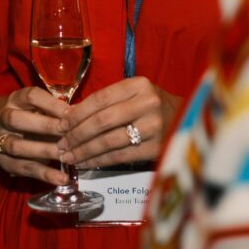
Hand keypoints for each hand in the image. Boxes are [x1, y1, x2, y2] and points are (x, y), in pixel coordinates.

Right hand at [0, 86, 69, 186]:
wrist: (10, 134)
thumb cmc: (35, 118)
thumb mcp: (44, 110)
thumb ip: (60, 111)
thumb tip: (84, 113)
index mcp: (16, 100)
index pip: (30, 96)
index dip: (51, 104)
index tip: (71, 114)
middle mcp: (4, 117)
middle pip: (17, 119)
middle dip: (44, 126)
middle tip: (67, 134)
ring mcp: (0, 140)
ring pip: (17, 146)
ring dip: (43, 151)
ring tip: (66, 156)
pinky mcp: (5, 161)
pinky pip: (23, 168)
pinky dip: (44, 174)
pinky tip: (63, 178)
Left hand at [58, 76, 181, 167]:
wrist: (187, 121)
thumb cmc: (152, 105)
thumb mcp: (134, 93)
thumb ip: (108, 101)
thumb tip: (71, 116)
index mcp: (138, 85)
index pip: (100, 98)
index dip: (78, 112)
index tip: (61, 123)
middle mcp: (147, 104)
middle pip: (102, 120)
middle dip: (77, 133)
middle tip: (61, 143)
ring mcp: (154, 127)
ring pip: (109, 141)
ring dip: (85, 150)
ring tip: (69, 157)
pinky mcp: (156, 149)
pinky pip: (120, 156)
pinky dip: (99, 161)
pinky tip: (86, 164)